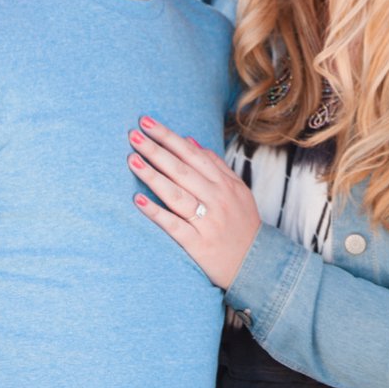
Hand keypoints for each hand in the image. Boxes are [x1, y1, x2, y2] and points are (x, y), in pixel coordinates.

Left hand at [128, 117, 260, 288]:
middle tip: (133, 135)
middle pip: (181, 170)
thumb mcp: (237, 190)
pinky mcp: (198, 244)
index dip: (169, 137)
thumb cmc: (242, 224)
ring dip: (153, 176)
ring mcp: (207, 221)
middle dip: (156, 150)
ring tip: (132, 160)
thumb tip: (189, 141)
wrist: (256, 264)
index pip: (192, 154)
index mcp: (224, 183)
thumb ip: (215, 165)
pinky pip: (174, 225)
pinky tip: (138, 201)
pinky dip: (156, 212)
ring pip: (176, 194)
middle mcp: (216, 199)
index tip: (147, 123)